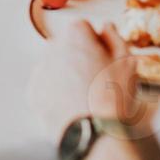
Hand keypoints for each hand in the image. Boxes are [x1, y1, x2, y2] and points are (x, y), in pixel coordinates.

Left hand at [27, 19, 140, 133]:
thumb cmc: (112, 97)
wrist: (95, 133)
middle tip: (95, 78)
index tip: (102, 56)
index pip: (82, 27)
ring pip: (54, 65)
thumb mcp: (126, 60)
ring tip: (84, 94)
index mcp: (75, 35)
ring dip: (65, 73)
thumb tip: (105, 27)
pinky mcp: (33, 93)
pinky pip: (44, 86)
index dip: (95, 41)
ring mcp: (40, 71)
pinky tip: (71, 103)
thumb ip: (114, 36)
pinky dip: (54, 91)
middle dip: (78, 56)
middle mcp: (53, 48)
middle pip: (66, 45)